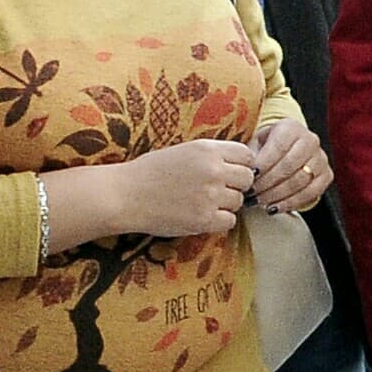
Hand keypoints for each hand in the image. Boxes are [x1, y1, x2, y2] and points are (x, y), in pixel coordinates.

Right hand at [126, 137, 257, 238]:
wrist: (124, 195)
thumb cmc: (149, 172)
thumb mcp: (183, 150)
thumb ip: (211, 155)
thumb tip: (237, 163)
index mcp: (208, 149)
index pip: (246, 155)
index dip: (240, 165)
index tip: (229, 172)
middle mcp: (213, 170)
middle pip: (247, 179)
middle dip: (236, 185)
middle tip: (218, 190)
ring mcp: (210, 195)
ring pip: (238, 201)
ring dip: (226, 204)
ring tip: (204, 203)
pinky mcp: (204, 219)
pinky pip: (229, 221)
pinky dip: (219, 221)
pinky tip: (203, 216)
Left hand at [248, 119, 331, 214]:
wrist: (288, 150)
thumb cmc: (268, 148)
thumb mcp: (256, 144)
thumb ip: (251, 156)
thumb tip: (245, 172)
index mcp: (291, 127)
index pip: (279, 146)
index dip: (264, 163)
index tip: (250, 176)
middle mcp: (310, 140)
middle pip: (289, 165)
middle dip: (268, 182)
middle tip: (252, 193)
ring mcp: (321, 158)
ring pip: (300, 181)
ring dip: (277, 195)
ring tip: (260, 201)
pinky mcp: (326, 175)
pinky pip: (311, 193)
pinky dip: (291, 203)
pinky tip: (275, 207)